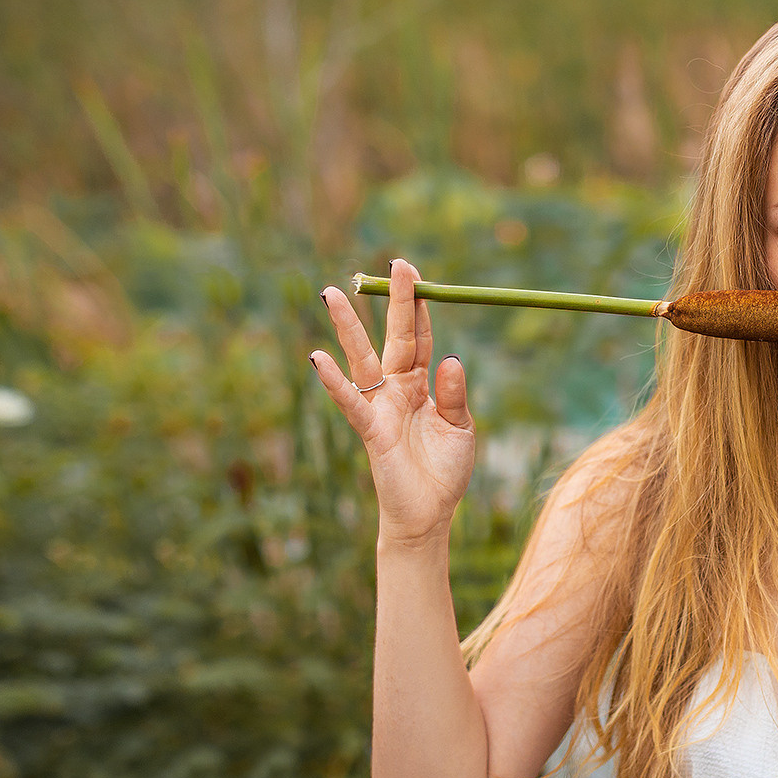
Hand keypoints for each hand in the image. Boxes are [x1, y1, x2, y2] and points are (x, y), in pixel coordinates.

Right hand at [311, 259, 474, 549]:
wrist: (429, 515)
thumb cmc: (444, 472)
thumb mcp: (460, 429)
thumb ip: (454, 394)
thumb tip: (450, 358)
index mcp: (423, 385)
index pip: (421, 338)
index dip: (420, 308)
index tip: (416, 275)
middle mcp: (398, 388)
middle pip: (395, 336)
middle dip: (393, 302)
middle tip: (393, 263)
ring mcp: (381, 406)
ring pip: (362, 358)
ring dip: (347, 327)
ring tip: (330, 294)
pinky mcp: (370, 429)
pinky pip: (350, 400)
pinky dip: (333, 381)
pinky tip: (317, 358)